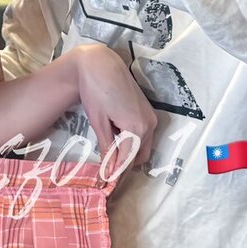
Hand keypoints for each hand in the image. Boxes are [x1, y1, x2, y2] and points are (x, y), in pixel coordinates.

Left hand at [74, 44, 155, 176]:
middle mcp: (149, 125)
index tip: (105, 183)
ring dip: (128, 152)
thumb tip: (109, 170)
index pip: (128, 161)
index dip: (116, 173)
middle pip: (139, 157)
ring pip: (143, 146)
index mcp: (137, 129)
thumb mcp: (99, 122)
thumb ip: (107, 147)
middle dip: (124, 164)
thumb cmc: (95, 91)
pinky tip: (115, 134)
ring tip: (108, 149)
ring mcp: (151, 117)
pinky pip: (143, 134)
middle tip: (104, 167)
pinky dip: (131, 140)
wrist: (100, 64)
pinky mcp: (148, 111)